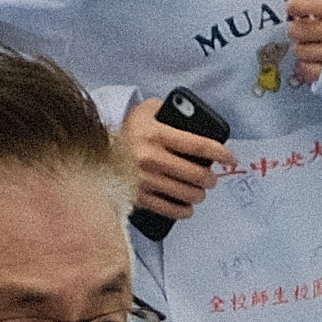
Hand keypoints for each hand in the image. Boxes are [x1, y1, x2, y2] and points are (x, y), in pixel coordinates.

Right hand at [119, 93, 223, 219]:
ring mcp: (145, 180)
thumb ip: (166, 110)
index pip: (198, 145)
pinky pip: (170, 209)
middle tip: (211, 178)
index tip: (230, 158)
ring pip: (187, 194)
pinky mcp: (139, 198)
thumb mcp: (143, 112)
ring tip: (199, 191)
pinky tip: (187, 207)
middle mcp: (151, 158)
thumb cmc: (124, 133)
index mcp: (155, 134)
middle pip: (196, 174)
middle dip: (210, 178)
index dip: (220, 153)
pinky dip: (183, 211)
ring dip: (199, 194)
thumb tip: (191, 116)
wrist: (91, 154)